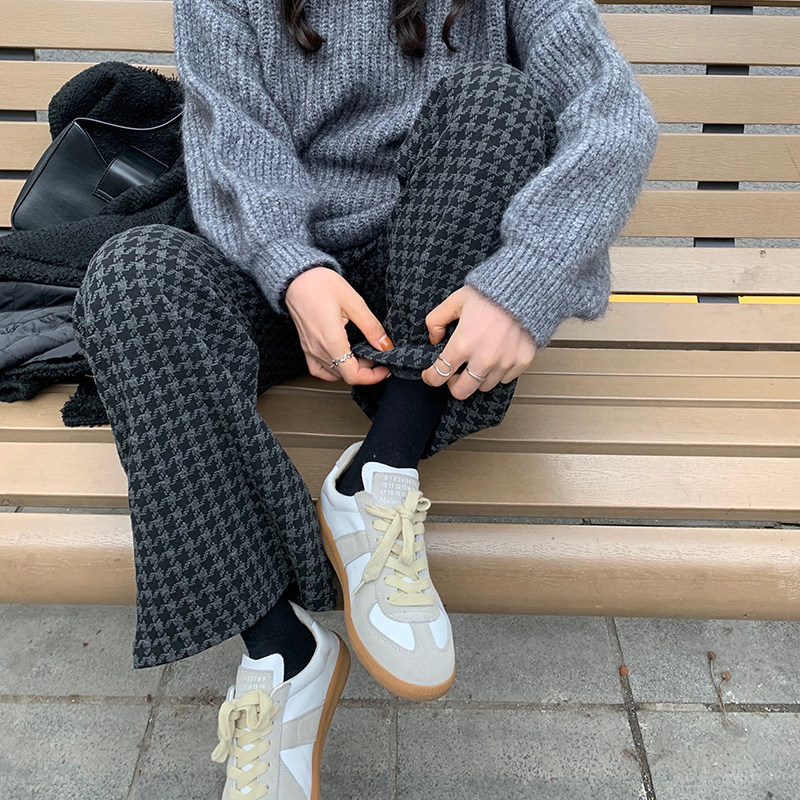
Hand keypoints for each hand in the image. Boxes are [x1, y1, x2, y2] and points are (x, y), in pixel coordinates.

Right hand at [285, 267, 393, 384]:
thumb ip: (371, 327)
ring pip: (334, 373)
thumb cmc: (320, 284)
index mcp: (332, 340)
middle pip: (346, 375)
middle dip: (366, 370)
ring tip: (362, 353)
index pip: (353, 375)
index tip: (385, 368)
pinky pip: (319, 369)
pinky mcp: (306, 346)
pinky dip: (333, 370)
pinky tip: (342, 359)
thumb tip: (385, 345)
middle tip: (377, 353)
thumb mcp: (353, 302)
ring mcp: (310, 349)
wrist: (295, 277)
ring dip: (351, 368)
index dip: (373, 376)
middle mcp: (318, 349)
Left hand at [421, 285, 536, 399]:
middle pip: (461, 392)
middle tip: (455, 371)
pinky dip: (498, 371)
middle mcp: (483, 358)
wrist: (525, 288)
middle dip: (454, 384)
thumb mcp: (455, 300)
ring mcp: (504, 362)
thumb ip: (436, 320)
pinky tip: (496, 356)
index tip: (431, 375)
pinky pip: (505, 378)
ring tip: (478, 359)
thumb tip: (434, 338)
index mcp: (463, 344)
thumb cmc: (492, 293)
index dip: (430, 377)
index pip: (438, 376)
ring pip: (484, 387)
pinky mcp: (521, 362)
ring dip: (477, 377)